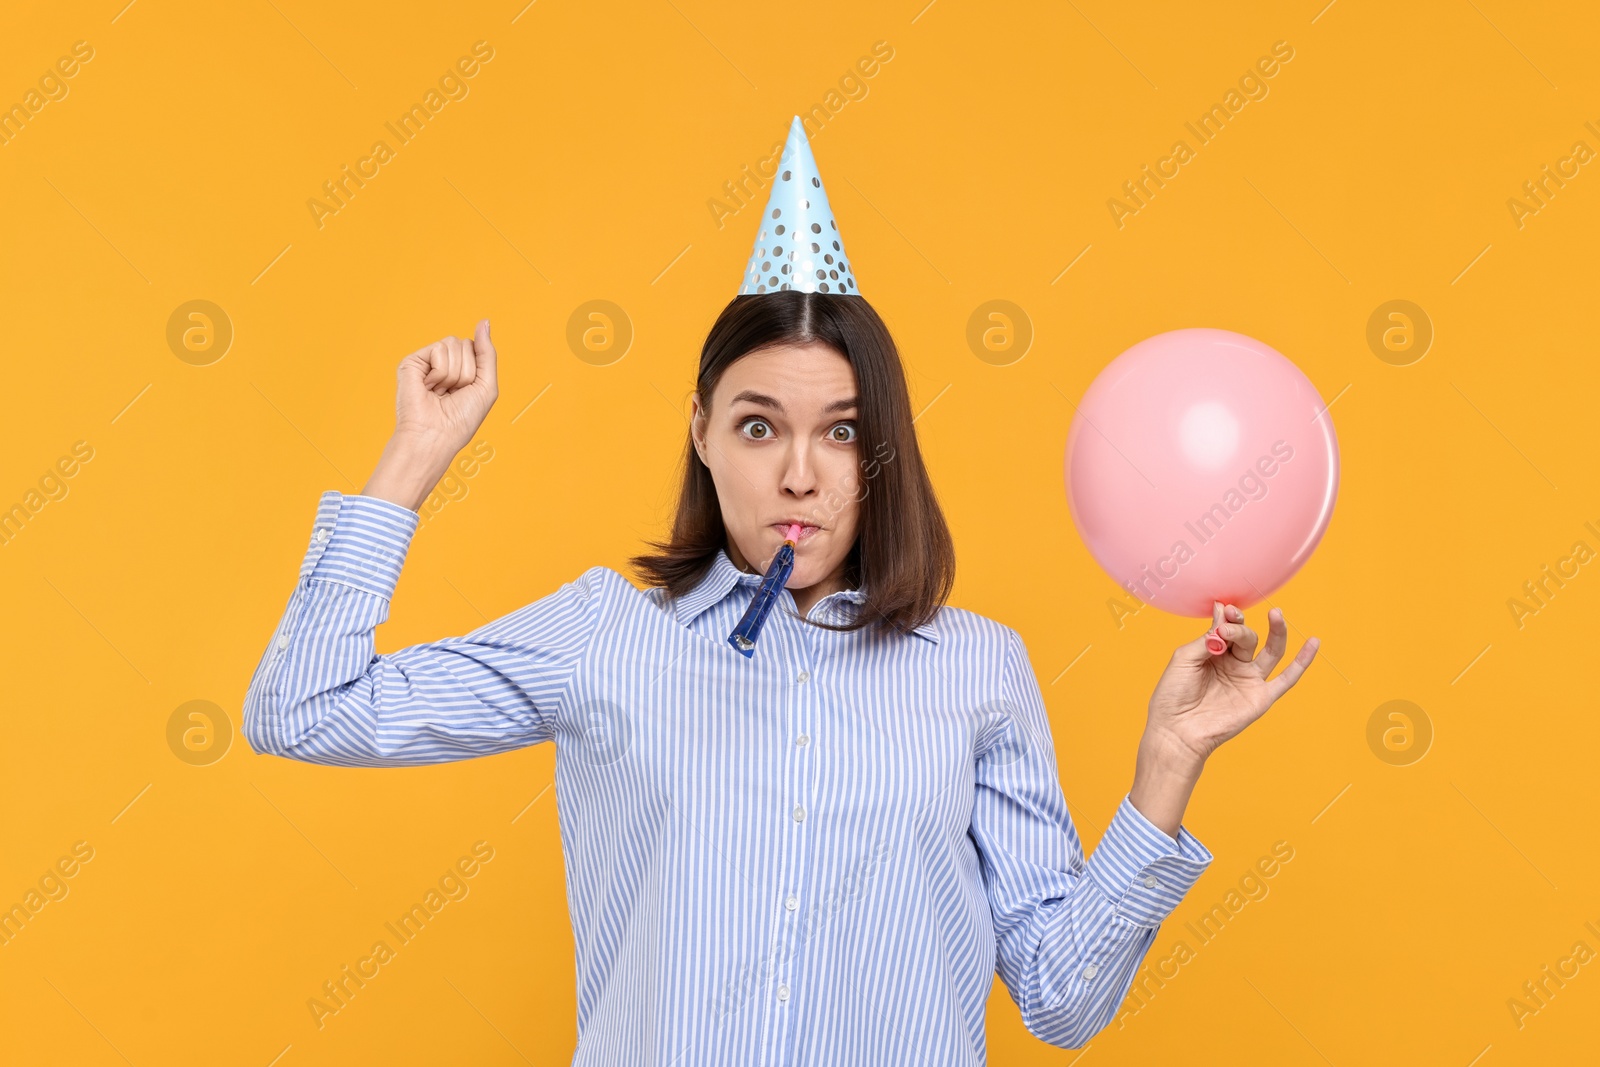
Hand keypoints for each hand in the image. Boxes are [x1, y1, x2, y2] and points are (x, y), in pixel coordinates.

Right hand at [360, 319, 498, 511]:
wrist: (436, 435)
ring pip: (454, 344)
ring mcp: (427, 361)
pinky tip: (429, 387)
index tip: (467, 391)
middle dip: (467, 372)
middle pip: (466, 344)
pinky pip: (439, 349)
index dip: (478, 370)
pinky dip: (440, 372)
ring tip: (441, 392)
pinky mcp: (412, 362)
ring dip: (454, 374)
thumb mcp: (487, 385)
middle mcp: (444, 363)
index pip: (477, 348)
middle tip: (453, 393)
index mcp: (461, 369)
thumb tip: (485, 321)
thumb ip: (487, 352)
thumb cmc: (461, 419)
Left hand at [1143, 602, 1320, 769]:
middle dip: (1239, 629)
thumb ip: (1207, 638)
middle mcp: (1234, 664)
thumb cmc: (1173, 696)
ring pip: (1270, 650)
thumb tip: (1222, 610)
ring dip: (1277, 630)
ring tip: (1276, 613)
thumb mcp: (1185, 658)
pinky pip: (1287, 679)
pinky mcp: (1261, 697)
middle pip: (1248, 637)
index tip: (1225, 609)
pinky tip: (1313, 643)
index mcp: (1214, 653)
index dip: (1230, 617)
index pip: (1229, 627)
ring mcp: (1249, 680)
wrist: (1176, 731)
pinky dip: (1302, 662)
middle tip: (1227, 629)